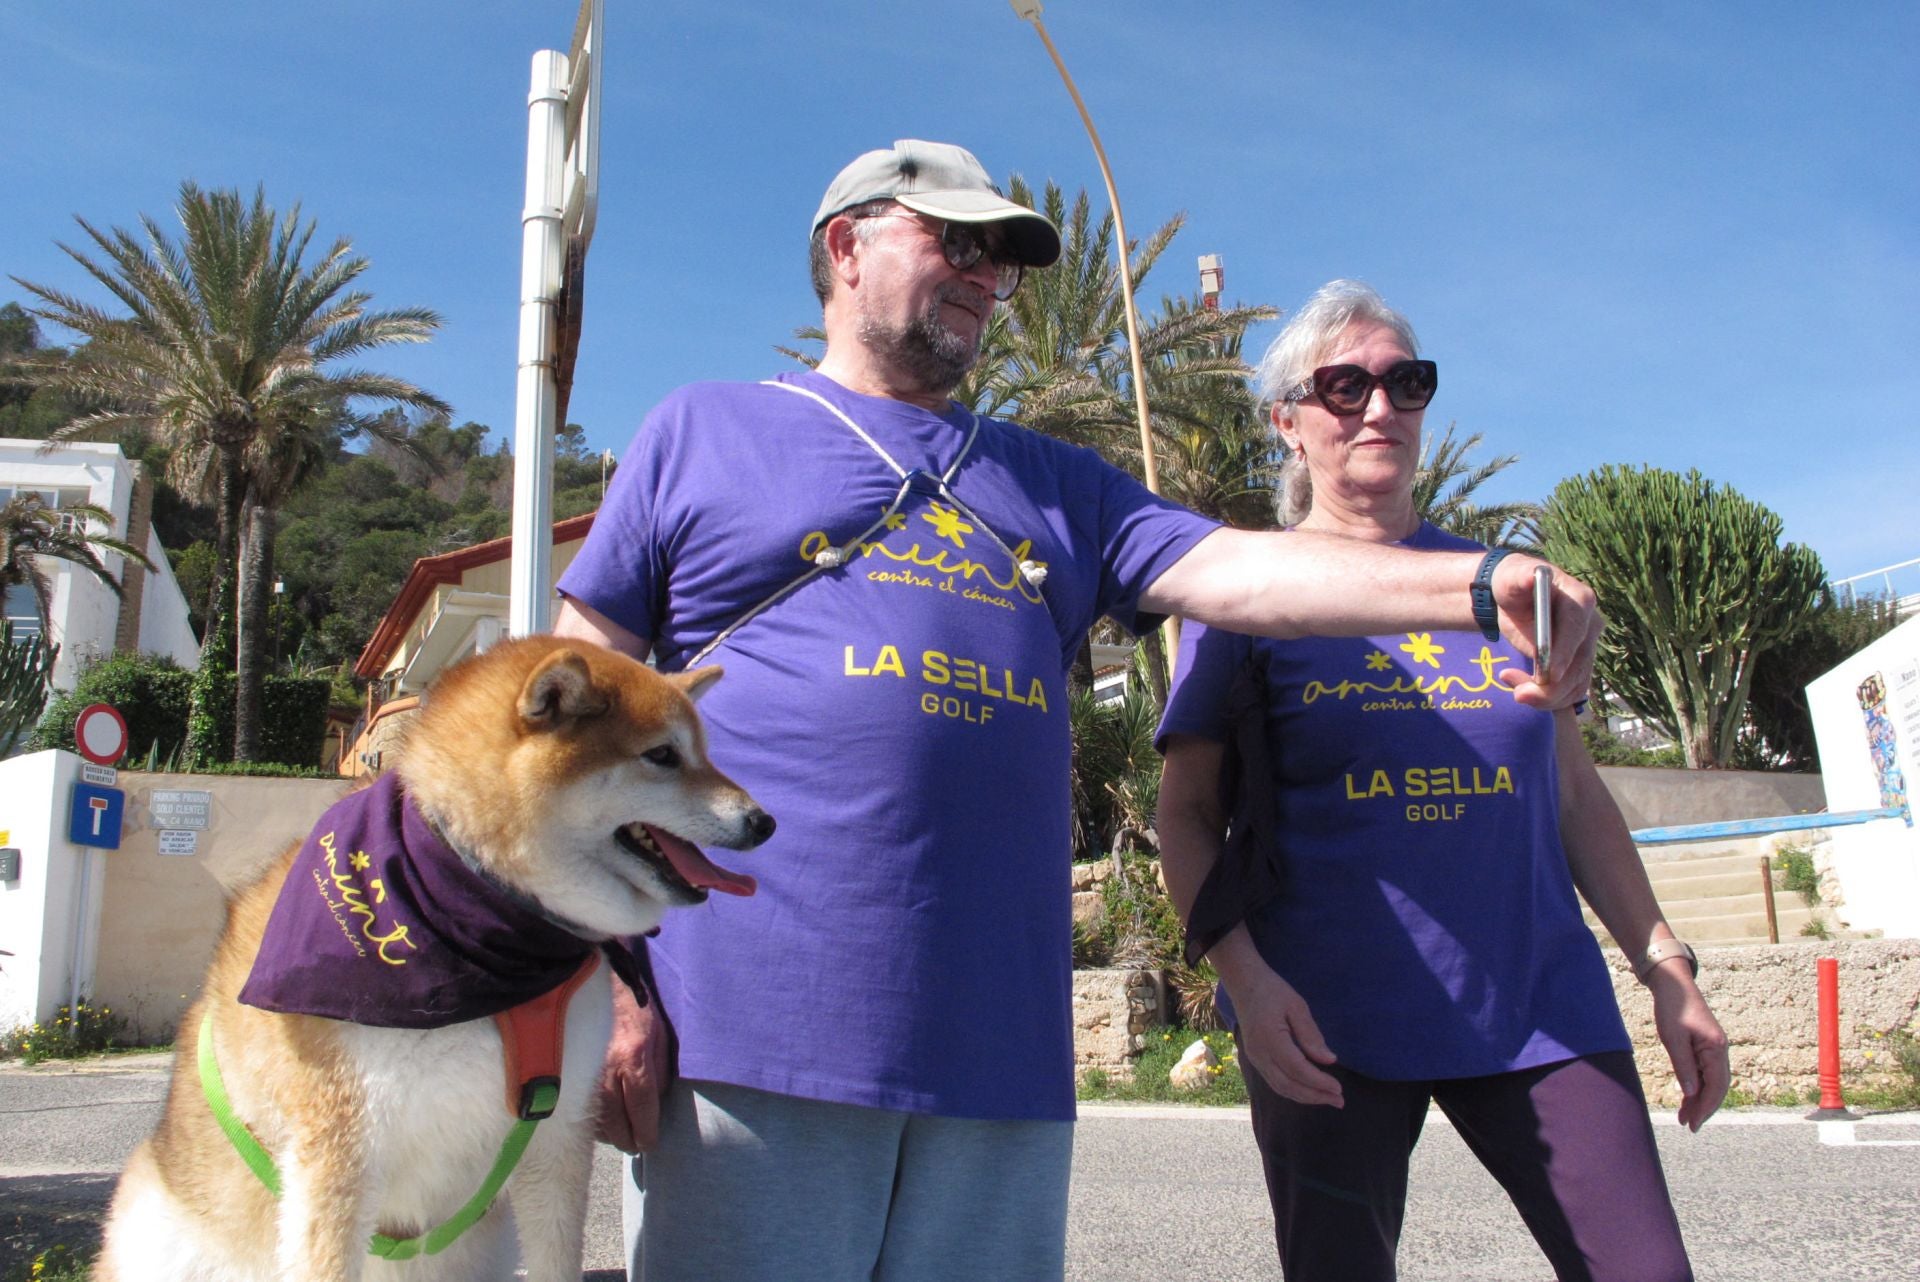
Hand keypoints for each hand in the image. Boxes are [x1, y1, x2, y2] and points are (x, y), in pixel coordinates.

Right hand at [594, 977, 663, 1152]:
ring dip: (610, 1134)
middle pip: (617, 1122)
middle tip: (636, 1145)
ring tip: (621, 1137)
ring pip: (597, 1119)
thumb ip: (660, 1071)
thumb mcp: (660, 1036)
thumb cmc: (637, 1010)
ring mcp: (587, 1072)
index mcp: (635, 1057)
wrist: (601, 986)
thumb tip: (656, 1103)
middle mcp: (608, 1068)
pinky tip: (603, 1124)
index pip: (642, 1107)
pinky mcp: (573, 1073)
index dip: (646, 1131)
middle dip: (628, 1140)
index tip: (649, 1143)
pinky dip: (593, 1121)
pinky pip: (581, 1108)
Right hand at [1227, 965, 1342, 1107]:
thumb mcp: (1297, 1006)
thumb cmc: (1272, 991)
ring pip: (1280, 1087)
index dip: (1319, 1082)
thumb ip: (1311, 1035)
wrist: (1244, 984)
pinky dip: (1293, 1090)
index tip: (1339, 1088)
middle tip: (1339, 1100)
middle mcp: (1260, 1054)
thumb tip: (1329, 1060)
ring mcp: (1255, 1059)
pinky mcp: (1255, 1059)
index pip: (1298, 1069)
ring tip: (1327, 1098)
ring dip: (1305, 1097)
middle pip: (1288, 1085)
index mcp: (1270, 1039)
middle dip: (1315, 1096)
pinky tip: (1308, 1090)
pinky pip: (1275, 1082)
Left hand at [1491, 555, 1601, 710]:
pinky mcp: (1579, 665)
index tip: (1547, 674)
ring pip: (1577, 684)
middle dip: (1551, 686)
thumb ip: (1523, 577)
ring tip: (1514, 688)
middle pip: (1580, 664)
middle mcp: (1591, 625)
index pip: (1577, 630)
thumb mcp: (1514, 577)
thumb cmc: (1515, 583)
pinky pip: (1571, 692)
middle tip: (1518, 693)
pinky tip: (1523, 689)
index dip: (1564, 652)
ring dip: (1547, 697)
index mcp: (1580, 599)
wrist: (1516, 599)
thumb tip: (1534, 576)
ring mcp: (1588, 647)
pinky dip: (1549, 700)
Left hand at [1647, 964, 1729, 1130]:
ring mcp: (1715, 1049)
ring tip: (1685, 1117)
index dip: (1706, 1108)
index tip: (1694, 1124)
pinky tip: (1687, 1097)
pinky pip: (1705, 1072)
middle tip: (1689, 1126)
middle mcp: (1721, 1050)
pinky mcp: (1706, 1047)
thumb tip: (1692, 1093)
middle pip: (1718, 1087)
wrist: (1673, 984)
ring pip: (1712, 1082)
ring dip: (1700, 1100)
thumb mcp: (1673, 1038)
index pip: (1715, 1086)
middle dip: (1704, 1108)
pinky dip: (1697, 1086)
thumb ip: (1684, 1066)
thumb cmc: (1672, 1008)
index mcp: (1716, 1048)